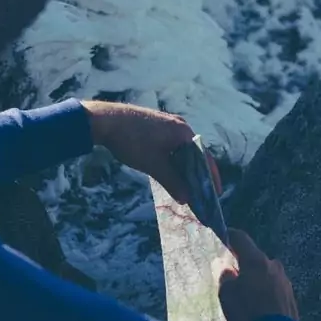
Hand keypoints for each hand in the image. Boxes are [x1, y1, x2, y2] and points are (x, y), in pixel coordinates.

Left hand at [83, 100, 221, 203]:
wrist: (105, 121)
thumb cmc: (133, 142)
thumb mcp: (154, 166)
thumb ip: (172, 182)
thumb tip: (186, 199)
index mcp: (184, 133)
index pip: (204, 157)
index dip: (211, 177)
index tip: (215, 193)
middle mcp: (180, 126)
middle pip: (194, 154)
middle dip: (196, 175)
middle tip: (199, 194)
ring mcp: (167, 125)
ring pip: (181, 151)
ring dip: (183, 169)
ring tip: (185, 187)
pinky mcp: (156, 127)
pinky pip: (172, 147)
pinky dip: (173, 161)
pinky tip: (169, 173)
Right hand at [218, 229, 298, 320]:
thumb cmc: (247, 311)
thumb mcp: (226, 294)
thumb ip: (225, 277)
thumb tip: (227, 268)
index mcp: (256, 260)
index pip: (241, 239)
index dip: (230, 235)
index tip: (223, 236)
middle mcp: (273, 265)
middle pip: (255, 257)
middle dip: (243, 263)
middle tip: (232, 274)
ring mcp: (284, 280)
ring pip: (265, 273)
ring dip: (255, 278)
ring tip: (246, 293)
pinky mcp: (290, 295)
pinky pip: (273, 286)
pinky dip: (265, 290)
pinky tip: (259, 304)